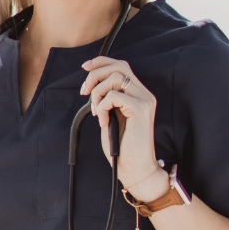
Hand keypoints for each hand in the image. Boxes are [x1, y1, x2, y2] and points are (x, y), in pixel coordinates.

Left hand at [79, 57, 169, 201]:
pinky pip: (113, 96)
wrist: (135, 168)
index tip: (85, 67)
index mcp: (138, 93)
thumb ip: (107, 99)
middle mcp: (144, 93)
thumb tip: (92, 84)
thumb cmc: (122, 147)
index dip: (101, 61)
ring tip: (96, 112)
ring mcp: (144, 100)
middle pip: (118, 66)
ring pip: (114, 78)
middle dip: (95, 75)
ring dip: (97, 94)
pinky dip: (102, 107)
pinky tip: (103, 122)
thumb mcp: (111, 116)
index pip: (121, 65)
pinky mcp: (140, 109)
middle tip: (84, 92)